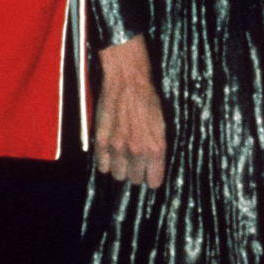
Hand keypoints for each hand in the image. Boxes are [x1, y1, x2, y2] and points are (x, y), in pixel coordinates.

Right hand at [95, 35, 165, 188]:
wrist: (128, 81)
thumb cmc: (147, 100)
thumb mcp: (161, 125)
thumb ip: (157, 149)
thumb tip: (153, 166)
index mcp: (155, 148)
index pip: (153, 182)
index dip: (151, 176)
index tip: (148, 171)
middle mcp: (137, 151)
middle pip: (134, 180)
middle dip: (135, 172)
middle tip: (135, 159)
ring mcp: (118, 147)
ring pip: (118, 175)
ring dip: (120, 168)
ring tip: (122, 154)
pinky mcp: (102, 141)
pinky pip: (102, 166)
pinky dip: (106, 162)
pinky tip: (110, 151)